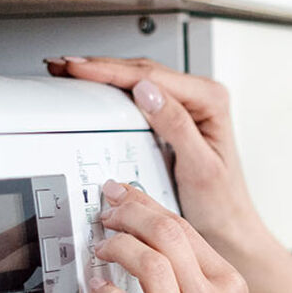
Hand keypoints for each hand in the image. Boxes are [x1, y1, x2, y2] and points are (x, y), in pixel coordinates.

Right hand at [46, 55, 276, 265]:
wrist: (227, 227)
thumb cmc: (221, 204)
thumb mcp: (199, 166)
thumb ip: (175, 126)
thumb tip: (147, 91)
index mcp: (211, 101)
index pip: (153, 76)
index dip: (112, 71)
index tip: (80, 69)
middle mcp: (202, 98)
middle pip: (143, 70)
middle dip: (100, 67)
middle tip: (63, 66)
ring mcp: (188, 106)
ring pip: (139, 79)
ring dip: (104, 75)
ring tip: (71, 71)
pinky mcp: (175, 118)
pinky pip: (140, 96)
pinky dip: (115, 91)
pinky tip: (95, 88)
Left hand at [88, 177, 282, 292]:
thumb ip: (198, 286)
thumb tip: (160, 252)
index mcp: (230, 290)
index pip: (185, 229)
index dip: (147, 205)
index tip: (124, 196)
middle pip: (167, 235)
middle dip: (129, 212)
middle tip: (106, 210)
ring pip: (150, 264)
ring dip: (116, 247)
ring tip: (100, 247)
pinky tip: (97, 287)